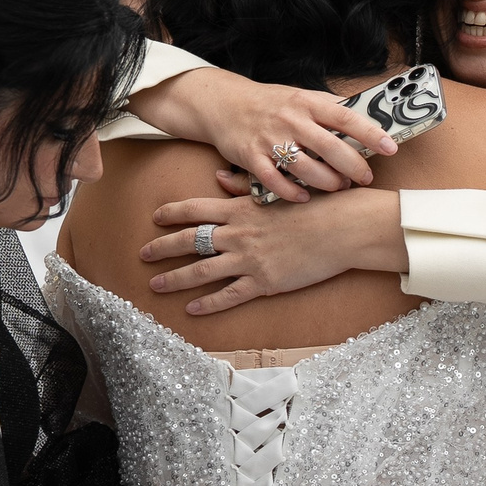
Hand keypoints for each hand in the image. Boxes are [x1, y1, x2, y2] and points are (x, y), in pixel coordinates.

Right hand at [125, 67, 394, 201]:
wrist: (224, 104)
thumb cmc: (271, 104)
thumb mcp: (301, 97)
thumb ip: (329, 110)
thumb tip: (366, 120)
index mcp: (308, 102)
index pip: (345, 117)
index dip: (370, 133)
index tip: (390, 147)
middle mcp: (291, 119)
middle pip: (330, 148)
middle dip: (353, 167)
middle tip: (364, 178)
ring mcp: (270, 139)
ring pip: (306, 168)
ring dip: (327, 182)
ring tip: (339, 187)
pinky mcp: (251, 157)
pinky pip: (276, 181)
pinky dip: (293, 192)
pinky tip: (305, 197)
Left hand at [141, 188, 405, 313]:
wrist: (343, 229)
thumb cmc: (318, 204)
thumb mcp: (279, 189)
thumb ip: (245, 185)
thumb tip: (219, 177)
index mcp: (241, 209)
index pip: (195, 209)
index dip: (172, 213)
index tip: (155, 217)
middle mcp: (238, 234)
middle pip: (188, 241)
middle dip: (162, 248)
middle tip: (142, 254)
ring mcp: (248, 260)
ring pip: (200, 271)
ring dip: (174, 279)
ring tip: (155, 286)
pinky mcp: (263, 282)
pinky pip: (227, 295)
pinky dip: (207, 303)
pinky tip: (191, 309)